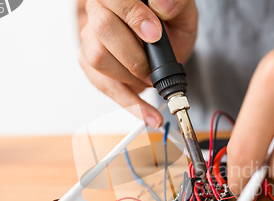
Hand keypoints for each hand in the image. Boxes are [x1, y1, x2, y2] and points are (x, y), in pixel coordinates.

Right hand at [78, 0, 197, 127]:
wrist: (168, 41)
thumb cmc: (171, 22)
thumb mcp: (183, 11)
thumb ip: (176, 2)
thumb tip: (162, 6)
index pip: (114, 0)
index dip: (133, 17)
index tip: (154, 35)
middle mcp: (99, 11)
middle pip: (103, 29)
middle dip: (134, 55)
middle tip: (154, 68)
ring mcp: (91, 38)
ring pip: (98, 59)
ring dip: (131, 78)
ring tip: (152, 81)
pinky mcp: (90, 64)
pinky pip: (104, 87)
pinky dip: (131, 105)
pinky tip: (150, 116)